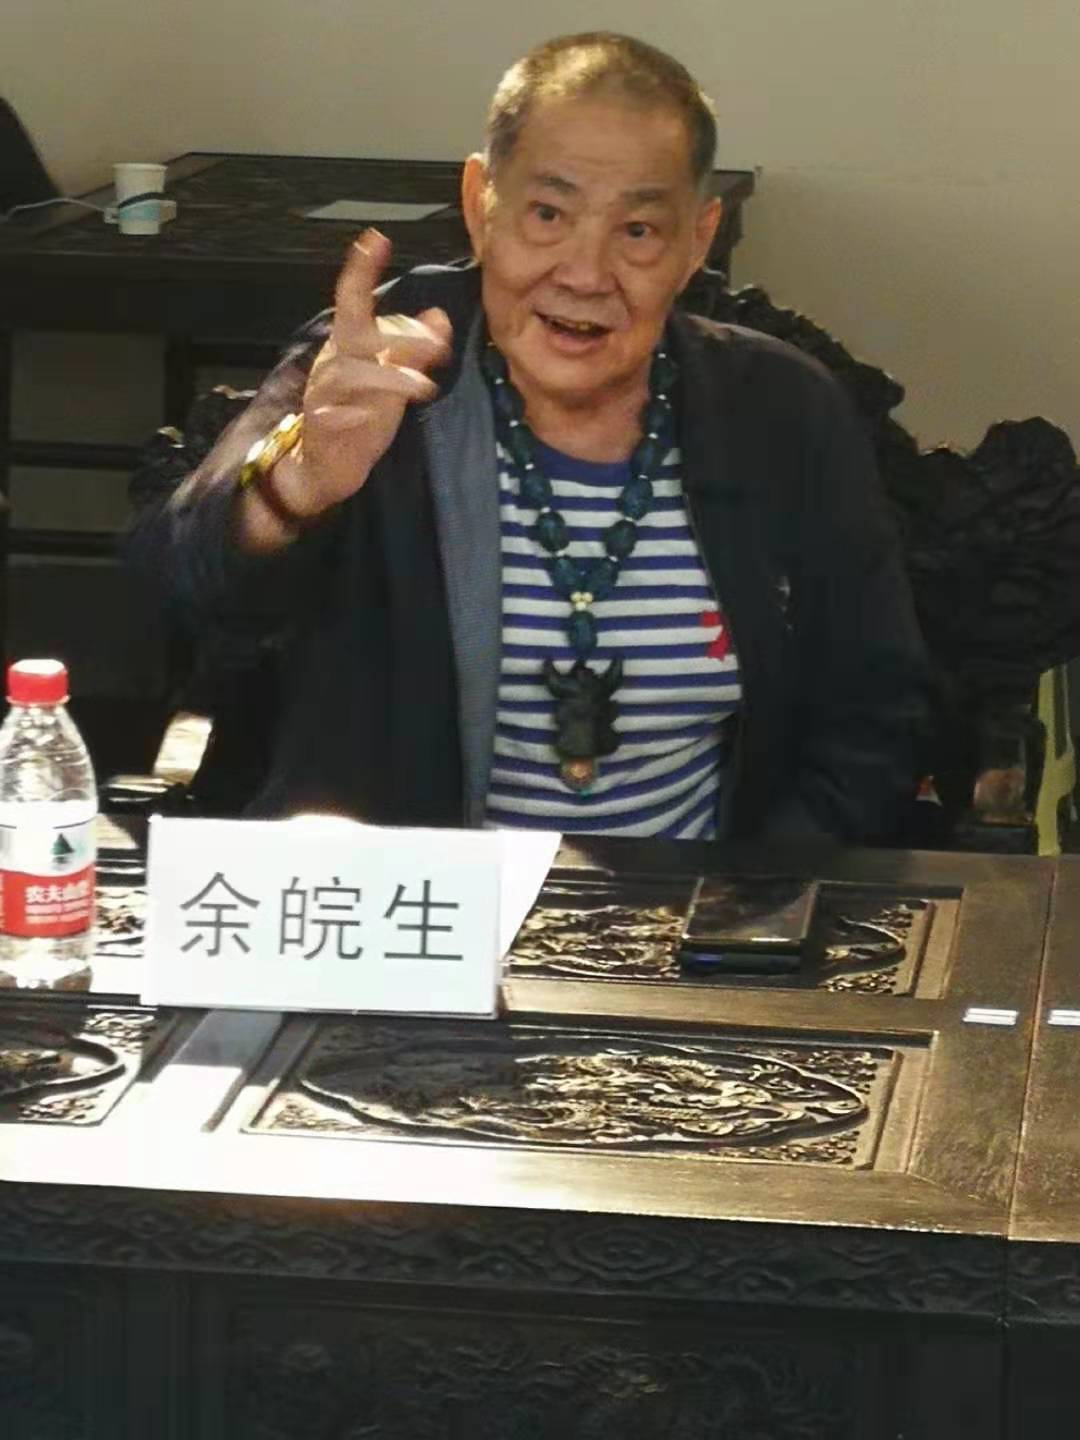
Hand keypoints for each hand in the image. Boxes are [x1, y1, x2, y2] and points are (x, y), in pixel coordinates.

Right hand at [286, 229, 452, 516]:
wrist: (325, 465)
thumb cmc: (360, 415)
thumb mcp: (393, 381)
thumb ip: (415, 350)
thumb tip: (440, 317)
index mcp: (347, 345)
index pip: (352, 300)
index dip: (362, 270)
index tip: (377, 239)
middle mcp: (333, 363)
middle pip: (355, 330)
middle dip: (398, 333)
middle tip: (438, 345)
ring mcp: (324, 394)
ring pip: (351, 373)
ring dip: (392, 377)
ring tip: (426, 388)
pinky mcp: (323, 426)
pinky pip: (334, 415)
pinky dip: (355, 415)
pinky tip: (373, 417)